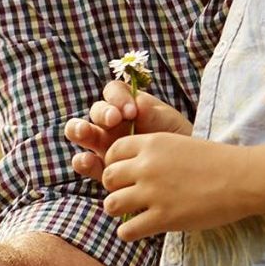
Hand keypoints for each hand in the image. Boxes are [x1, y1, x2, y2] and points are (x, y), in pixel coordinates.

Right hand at [64, 79, 192, 182]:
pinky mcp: (101, 168)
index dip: (116, 97)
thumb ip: (152, 114)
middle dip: (101, 112)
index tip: (131, 110)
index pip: (113, 92)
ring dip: (78, 129)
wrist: (187, 173)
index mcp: (127, 106)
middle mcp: (111, 123)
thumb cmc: (177, 141)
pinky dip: (82, 160)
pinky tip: (88, 160)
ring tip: (84, 132)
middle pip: (95, 111)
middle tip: (114, 119)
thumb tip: (137, 105)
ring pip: (80, 132)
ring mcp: (103, 145)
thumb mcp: (169, 124)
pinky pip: (85, 162)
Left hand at [100, 132, 249, 239]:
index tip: (124, 174)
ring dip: (118, 210)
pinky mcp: (163, 218)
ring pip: (111, 204)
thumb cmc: (216, 162)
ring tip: (130, 213)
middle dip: (114, 187)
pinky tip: (137, 230)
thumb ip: (155, 152)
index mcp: (152, 143)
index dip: (114, 163)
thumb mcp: (180, 144)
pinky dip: (127, 233)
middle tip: (127, 195)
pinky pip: (127, 230)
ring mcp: (153, 193)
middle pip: (108, 177)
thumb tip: (134, 164)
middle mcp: (147, 166)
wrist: (243, 179)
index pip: (113, 151)